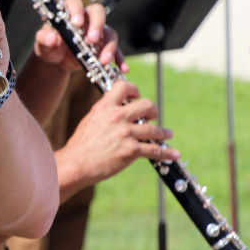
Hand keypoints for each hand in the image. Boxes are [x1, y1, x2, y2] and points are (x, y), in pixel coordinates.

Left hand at [33, 0, 126, 73]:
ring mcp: (97, 32)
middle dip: (97, 25)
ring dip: (109, 45)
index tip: (76, 22)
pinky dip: (119, 59)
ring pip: (109, 32)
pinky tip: (123, 68)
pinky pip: (116, 51)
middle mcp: (86, 19)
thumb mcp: (42, 43)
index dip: (77, 9)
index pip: (75, 2)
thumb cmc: (48, 45)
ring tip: (103, 60)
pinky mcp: (103, 47)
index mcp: (69, 12)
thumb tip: (51, 38)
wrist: (56, 60)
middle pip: (97, 13)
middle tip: (91, 39)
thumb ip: (44, 38)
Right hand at [59, 80, 179, 185]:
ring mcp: (125, 133)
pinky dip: (166, 153)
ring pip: (154, 129)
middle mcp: (116, 117)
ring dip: (163, 132)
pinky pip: (155, 150)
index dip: (134, 90)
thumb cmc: (81, 144)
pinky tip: (173, 153)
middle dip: (153, 110)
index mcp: (104, 107)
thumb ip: (105, 112)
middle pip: (146, 105)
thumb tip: (117, 109)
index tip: (136, 96)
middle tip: (152, 116)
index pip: (124, 87)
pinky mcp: (131, 150)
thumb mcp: (90, 120)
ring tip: (167, 134)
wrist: (77, 163)